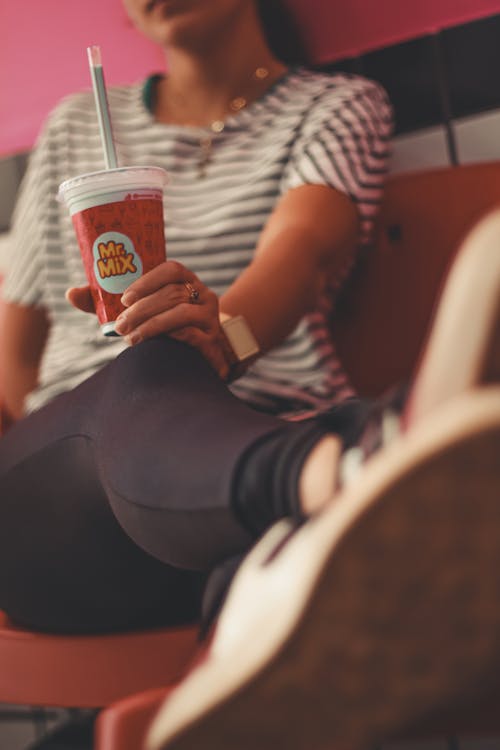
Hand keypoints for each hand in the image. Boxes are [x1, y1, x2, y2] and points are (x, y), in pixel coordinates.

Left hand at [115, 260, 229, 378]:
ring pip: (182, 313)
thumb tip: (71, 293)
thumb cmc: (165, 328)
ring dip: (152, 324)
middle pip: (172, 294)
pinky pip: (192, 335)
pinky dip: (171, 337)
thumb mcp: (141, 313)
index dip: (148, 281)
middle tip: (120, 325)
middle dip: (142, 310)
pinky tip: (155, 345)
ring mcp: (210, 317)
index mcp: (186, 282)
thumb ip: (107, 305)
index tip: (124, 298)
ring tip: (130, 338)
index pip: (172, 270)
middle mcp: (203, 295)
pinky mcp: (213, 340)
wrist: (203, 355)